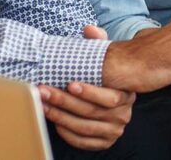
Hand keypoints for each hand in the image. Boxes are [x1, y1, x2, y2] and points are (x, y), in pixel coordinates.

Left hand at [38, 25, 133, 150]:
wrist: (114, 99)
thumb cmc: (105, 78)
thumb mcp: (106, 60)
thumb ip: (98, 44)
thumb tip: (89, 28)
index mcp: (126, 95)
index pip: (109, 97)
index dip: (88, 92)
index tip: (69, 84)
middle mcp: (124, 115)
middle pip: (91, 112)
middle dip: (64, 102)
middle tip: (45, 91)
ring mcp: (114, 130)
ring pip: (84, 127)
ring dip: (60, 116)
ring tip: (43, 104)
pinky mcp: (105, 142)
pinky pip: (83, 141)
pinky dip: (67, 133)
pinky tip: (55, 122)